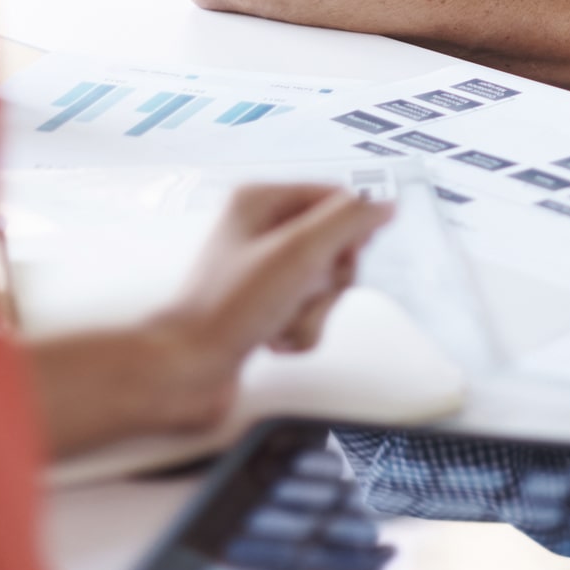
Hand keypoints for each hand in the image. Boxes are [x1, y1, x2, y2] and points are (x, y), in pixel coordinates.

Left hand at [147, 184, 393, 432]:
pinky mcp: (266, 310)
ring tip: (281, 320)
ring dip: (313, 311)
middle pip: (336, 246)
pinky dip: (300, 331)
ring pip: (325, 286)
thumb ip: (348, 221)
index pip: (336, 198)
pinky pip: (310, 315)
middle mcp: (261, 234)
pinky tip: (273, 338)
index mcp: (261, 201)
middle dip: (327, 280)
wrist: (186, 370)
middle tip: (303, 290)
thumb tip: (382, 206)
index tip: (339, 255)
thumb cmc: (224, 309)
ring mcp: (264, 275)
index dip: (348, 232)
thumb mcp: (298, 252)